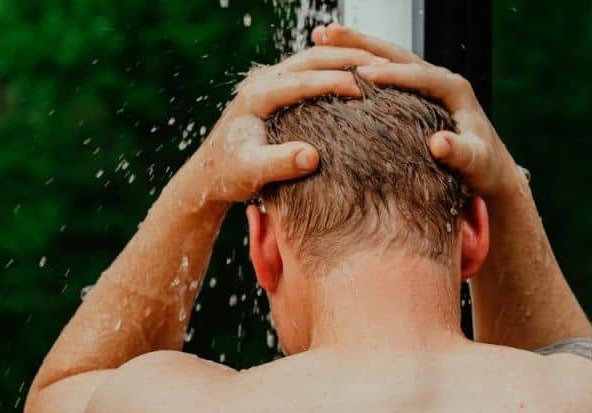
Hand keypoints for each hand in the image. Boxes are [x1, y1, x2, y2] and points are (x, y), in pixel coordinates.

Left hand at [185, 46, 386, 203]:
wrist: (210, 174)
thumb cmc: (228, 174)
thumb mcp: (252, 173)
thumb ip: (280, 163)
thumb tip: (312, 156)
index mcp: (256, 96)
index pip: (301, 80)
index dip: (333, 82)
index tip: (362, 90)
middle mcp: (262, 82)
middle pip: (311, 59)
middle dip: (347, 59)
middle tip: (381, 65)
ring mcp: (269, 82)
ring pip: (313, 59)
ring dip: (345, 60)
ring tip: (378, 67)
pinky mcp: (277, 90)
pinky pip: (311, 71)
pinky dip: (336, 70)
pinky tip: (360, 79)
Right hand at [312, 23, 524, 197]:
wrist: (489, 168)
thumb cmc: (483, 167)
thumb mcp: (474, 163)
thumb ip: (459, 153)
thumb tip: (439, 144)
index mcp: (454, 89)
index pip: (418, 74)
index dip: (391, 74)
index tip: (363, 73)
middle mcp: (439, 78)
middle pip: (396, 53)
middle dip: (361, 43)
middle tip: (329, 33)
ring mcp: (425, 82)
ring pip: (385, 56)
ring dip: (352, 46)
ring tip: (321, 35)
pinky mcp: (414, 91)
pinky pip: (382, 71)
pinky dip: (357, 62)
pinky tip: (331, 60)